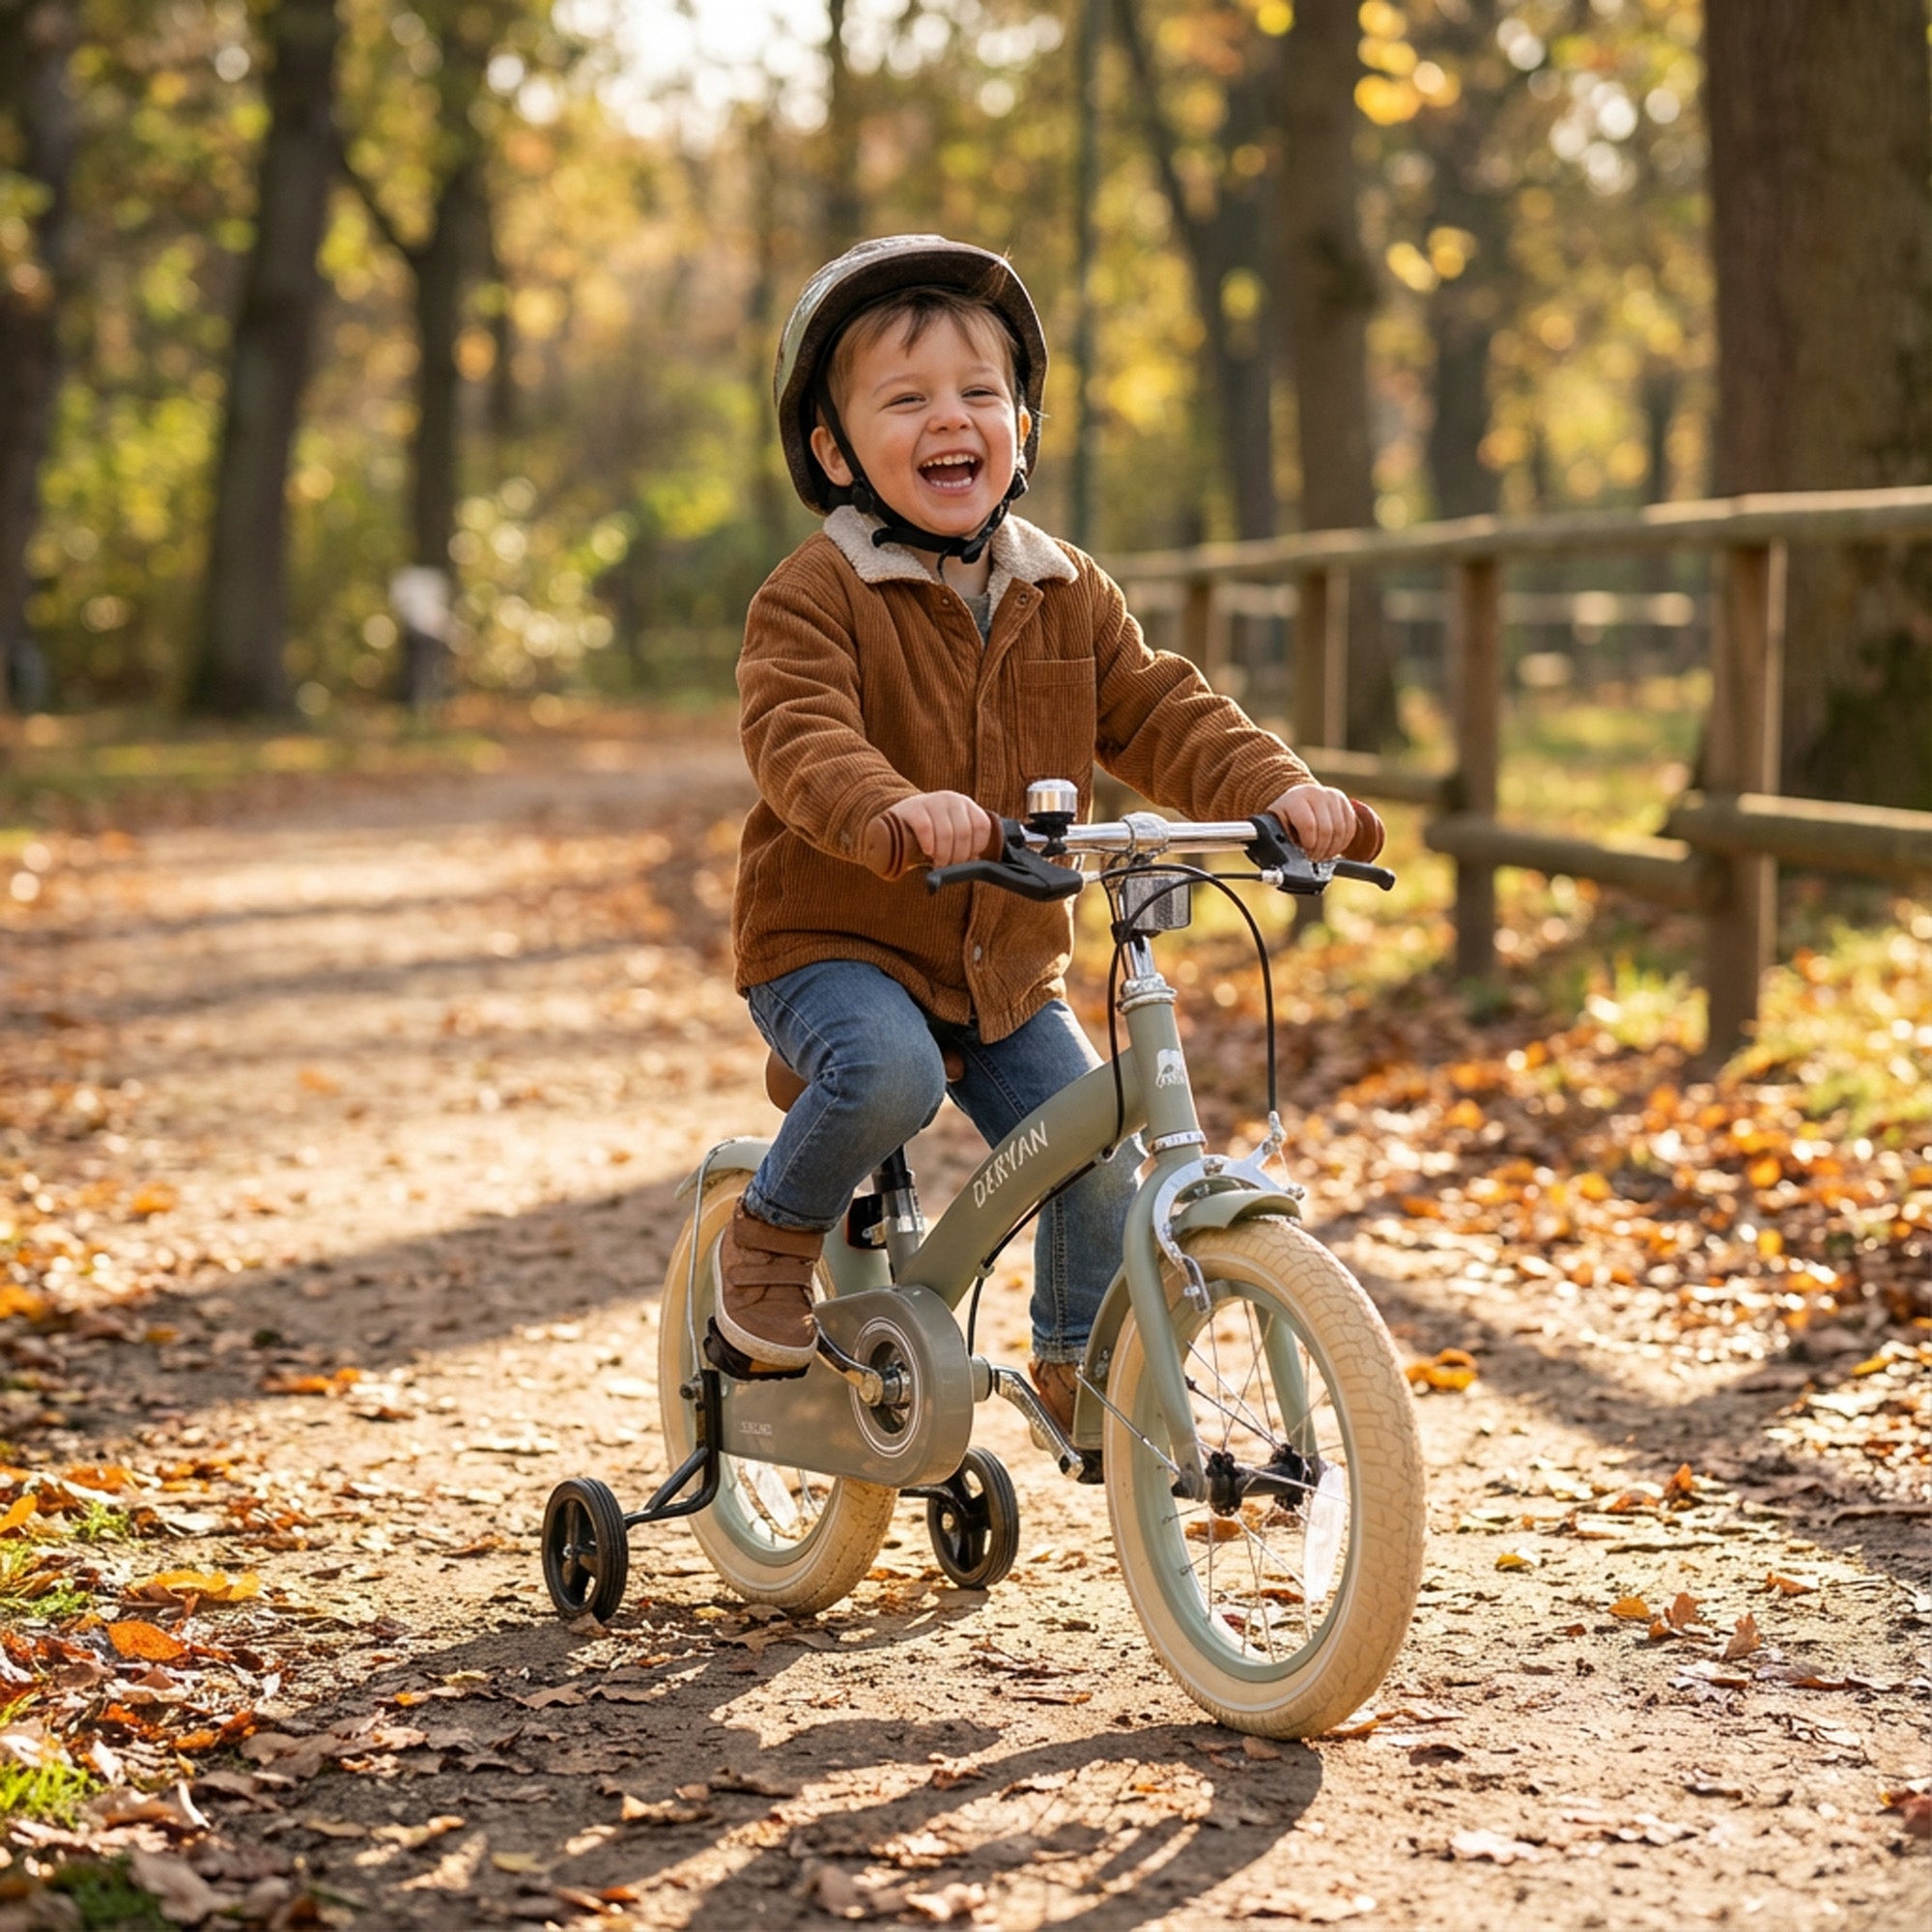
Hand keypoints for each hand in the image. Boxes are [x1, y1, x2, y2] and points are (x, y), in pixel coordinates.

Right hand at [863, 791, 995, 872]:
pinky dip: (928, 844)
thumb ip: (965, 844)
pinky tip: (927, 852)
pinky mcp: (912, 808)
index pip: (982, 826)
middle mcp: (951, 799)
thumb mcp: (951, 833)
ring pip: (946, 833)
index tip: (967, 859)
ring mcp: (932, 801)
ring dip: (943, 855)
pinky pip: (925, 828)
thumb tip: (975, 862)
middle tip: (949, 866)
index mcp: (966, 805)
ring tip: (938, 863)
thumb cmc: (930, 833)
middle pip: (964, 833)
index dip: (977, 847)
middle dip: (958, 856)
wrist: (898, 820)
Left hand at [1267, 783, 1357, 862]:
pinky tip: (1332, 848)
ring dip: (1332, 849)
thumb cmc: (1286, 817)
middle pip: (1327, 830)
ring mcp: (1332, 796)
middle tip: (1314, 858)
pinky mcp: (1344, 802)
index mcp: (1296, 799)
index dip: (1309, 844)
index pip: (1308, 825)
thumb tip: (1289, 858)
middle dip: (1321, 850)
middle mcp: (1316, 794)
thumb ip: (1282, 839)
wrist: (1298, 800)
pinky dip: (1343, 843)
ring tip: (1323, 854)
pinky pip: (1350, 828)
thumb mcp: (1277, 826)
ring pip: (1340, 831)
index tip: (1305, 853)